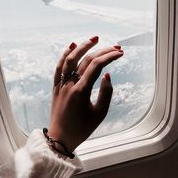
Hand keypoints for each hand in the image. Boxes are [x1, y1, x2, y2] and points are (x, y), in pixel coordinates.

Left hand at [48, 36, 123, 151]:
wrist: (60, 138)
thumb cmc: (82, 129)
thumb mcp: (99, 114)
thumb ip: (106, 93)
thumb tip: (107, 75)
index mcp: (81, 91)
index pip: (96, 66)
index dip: (109, 57)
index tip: (120, 53)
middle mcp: (69, 84)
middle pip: (86, 60)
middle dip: (102, 51)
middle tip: (115, 46)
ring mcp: (61, 84)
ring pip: (70, 59)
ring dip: (82, 47)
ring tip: (94, 38)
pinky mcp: (56, 87)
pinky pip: (59, 67)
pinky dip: (65, 55)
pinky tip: (72, 46)